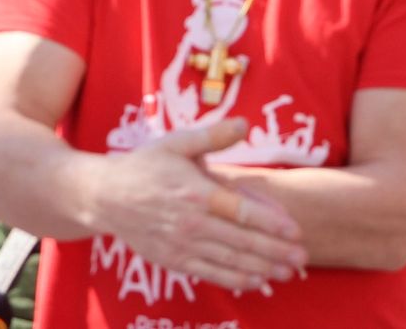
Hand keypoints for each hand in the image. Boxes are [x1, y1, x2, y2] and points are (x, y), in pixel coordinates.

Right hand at [91, 118, 306, 292]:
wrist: (103, 195)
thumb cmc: (144, 166)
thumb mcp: (175, 144)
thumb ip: (212, 136)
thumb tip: (244, 124)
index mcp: (194, 192)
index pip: (241, 211)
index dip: (272, 223)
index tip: (296, 230)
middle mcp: (190, 222)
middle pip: (242, 241)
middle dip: (276, 250)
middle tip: (302, 256)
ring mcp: (181, 244)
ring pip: (230, 261)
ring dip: (263, 268)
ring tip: (289, 271)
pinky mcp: (173, 259)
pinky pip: (210, 273)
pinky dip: (236, 280)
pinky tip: (257, 281)